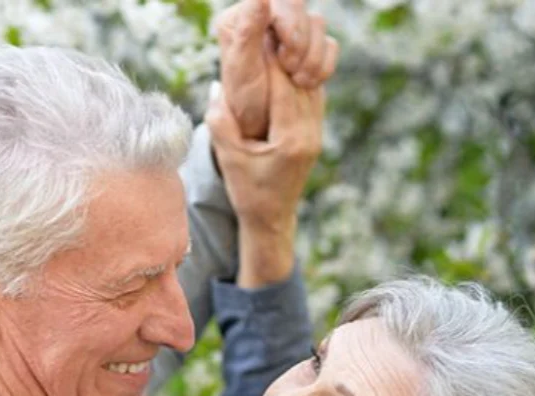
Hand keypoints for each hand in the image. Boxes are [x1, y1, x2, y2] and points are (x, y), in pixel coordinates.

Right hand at [208, 49, 324, 286]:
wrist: (272, 219)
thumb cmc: (248, 192)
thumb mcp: (229, 159)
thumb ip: (221, 124)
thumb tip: (217, 87)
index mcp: (291, 140)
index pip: (284, 87)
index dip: (270, 59)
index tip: (254, 40)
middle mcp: (310, 134)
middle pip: (300, 82)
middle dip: (281, 57)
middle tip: (262, 37)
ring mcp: (317, 134)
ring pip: (311, 87)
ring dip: (292, 65)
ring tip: (271, 48)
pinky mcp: (316, 134)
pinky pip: (313, 97)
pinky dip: (299, 80)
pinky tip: (283, 68)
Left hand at [216, 0, 337, 139]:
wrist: (261, 134)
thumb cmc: (244, 105)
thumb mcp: (243, 69)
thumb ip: (248, 29)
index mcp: (243, 17)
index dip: (291, 26)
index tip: (285, 61)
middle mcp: (265, 19)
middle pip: (300, 6)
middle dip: (302, 43)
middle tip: (291, 72)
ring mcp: (288, 34)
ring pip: (318, 24)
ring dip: (313, 57)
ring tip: (298, 82)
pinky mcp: (307, 50)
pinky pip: (330, 44)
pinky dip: (324, 65)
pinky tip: (308, 84)